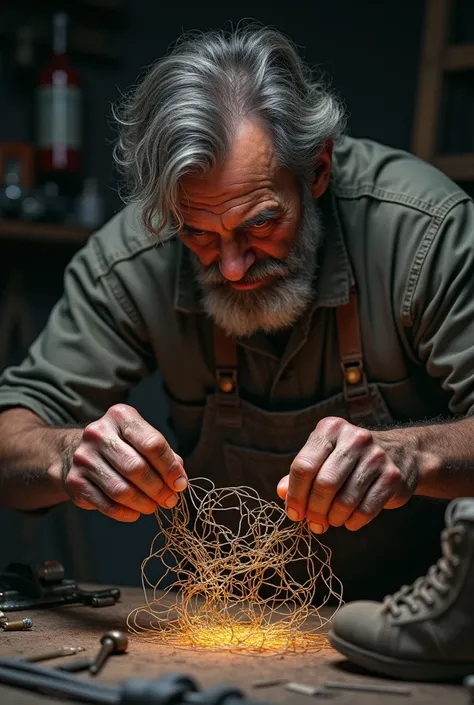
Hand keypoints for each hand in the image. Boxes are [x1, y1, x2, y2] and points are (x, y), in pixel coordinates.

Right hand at [63, 404, 186, 521]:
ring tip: (154, 507)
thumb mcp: (142, 440)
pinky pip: (106, 504)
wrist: (78, 452)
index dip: (170, 468)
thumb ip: (164, 456)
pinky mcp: (75, 481)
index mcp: (120, 416)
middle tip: (170, 500)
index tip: (180, 484)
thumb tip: (179, 481)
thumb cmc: (122, 447)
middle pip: (136, 468)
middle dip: (158, 489)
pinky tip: (135, 513)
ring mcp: (83, 457)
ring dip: (143, 503)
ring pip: (121, 490)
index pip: (152, 443)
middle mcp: (98, 433)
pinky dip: (125, 513)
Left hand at [277, 417, 417, 532]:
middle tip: (313, 523)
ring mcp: (376, 456)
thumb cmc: (349, 459)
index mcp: (330, 429)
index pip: (303, 466)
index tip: (294, 513)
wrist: (401, 453)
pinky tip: (349, 521)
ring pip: (345, 500)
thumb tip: (282, 492)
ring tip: (331, 521)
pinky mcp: (392, 477)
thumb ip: (302, 473)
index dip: (295, 495)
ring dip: (334, 518)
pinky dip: (353, 522)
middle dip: (315, 510)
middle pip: (324, 484)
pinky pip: (366, 509)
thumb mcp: (323, 457)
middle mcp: (354, 438)